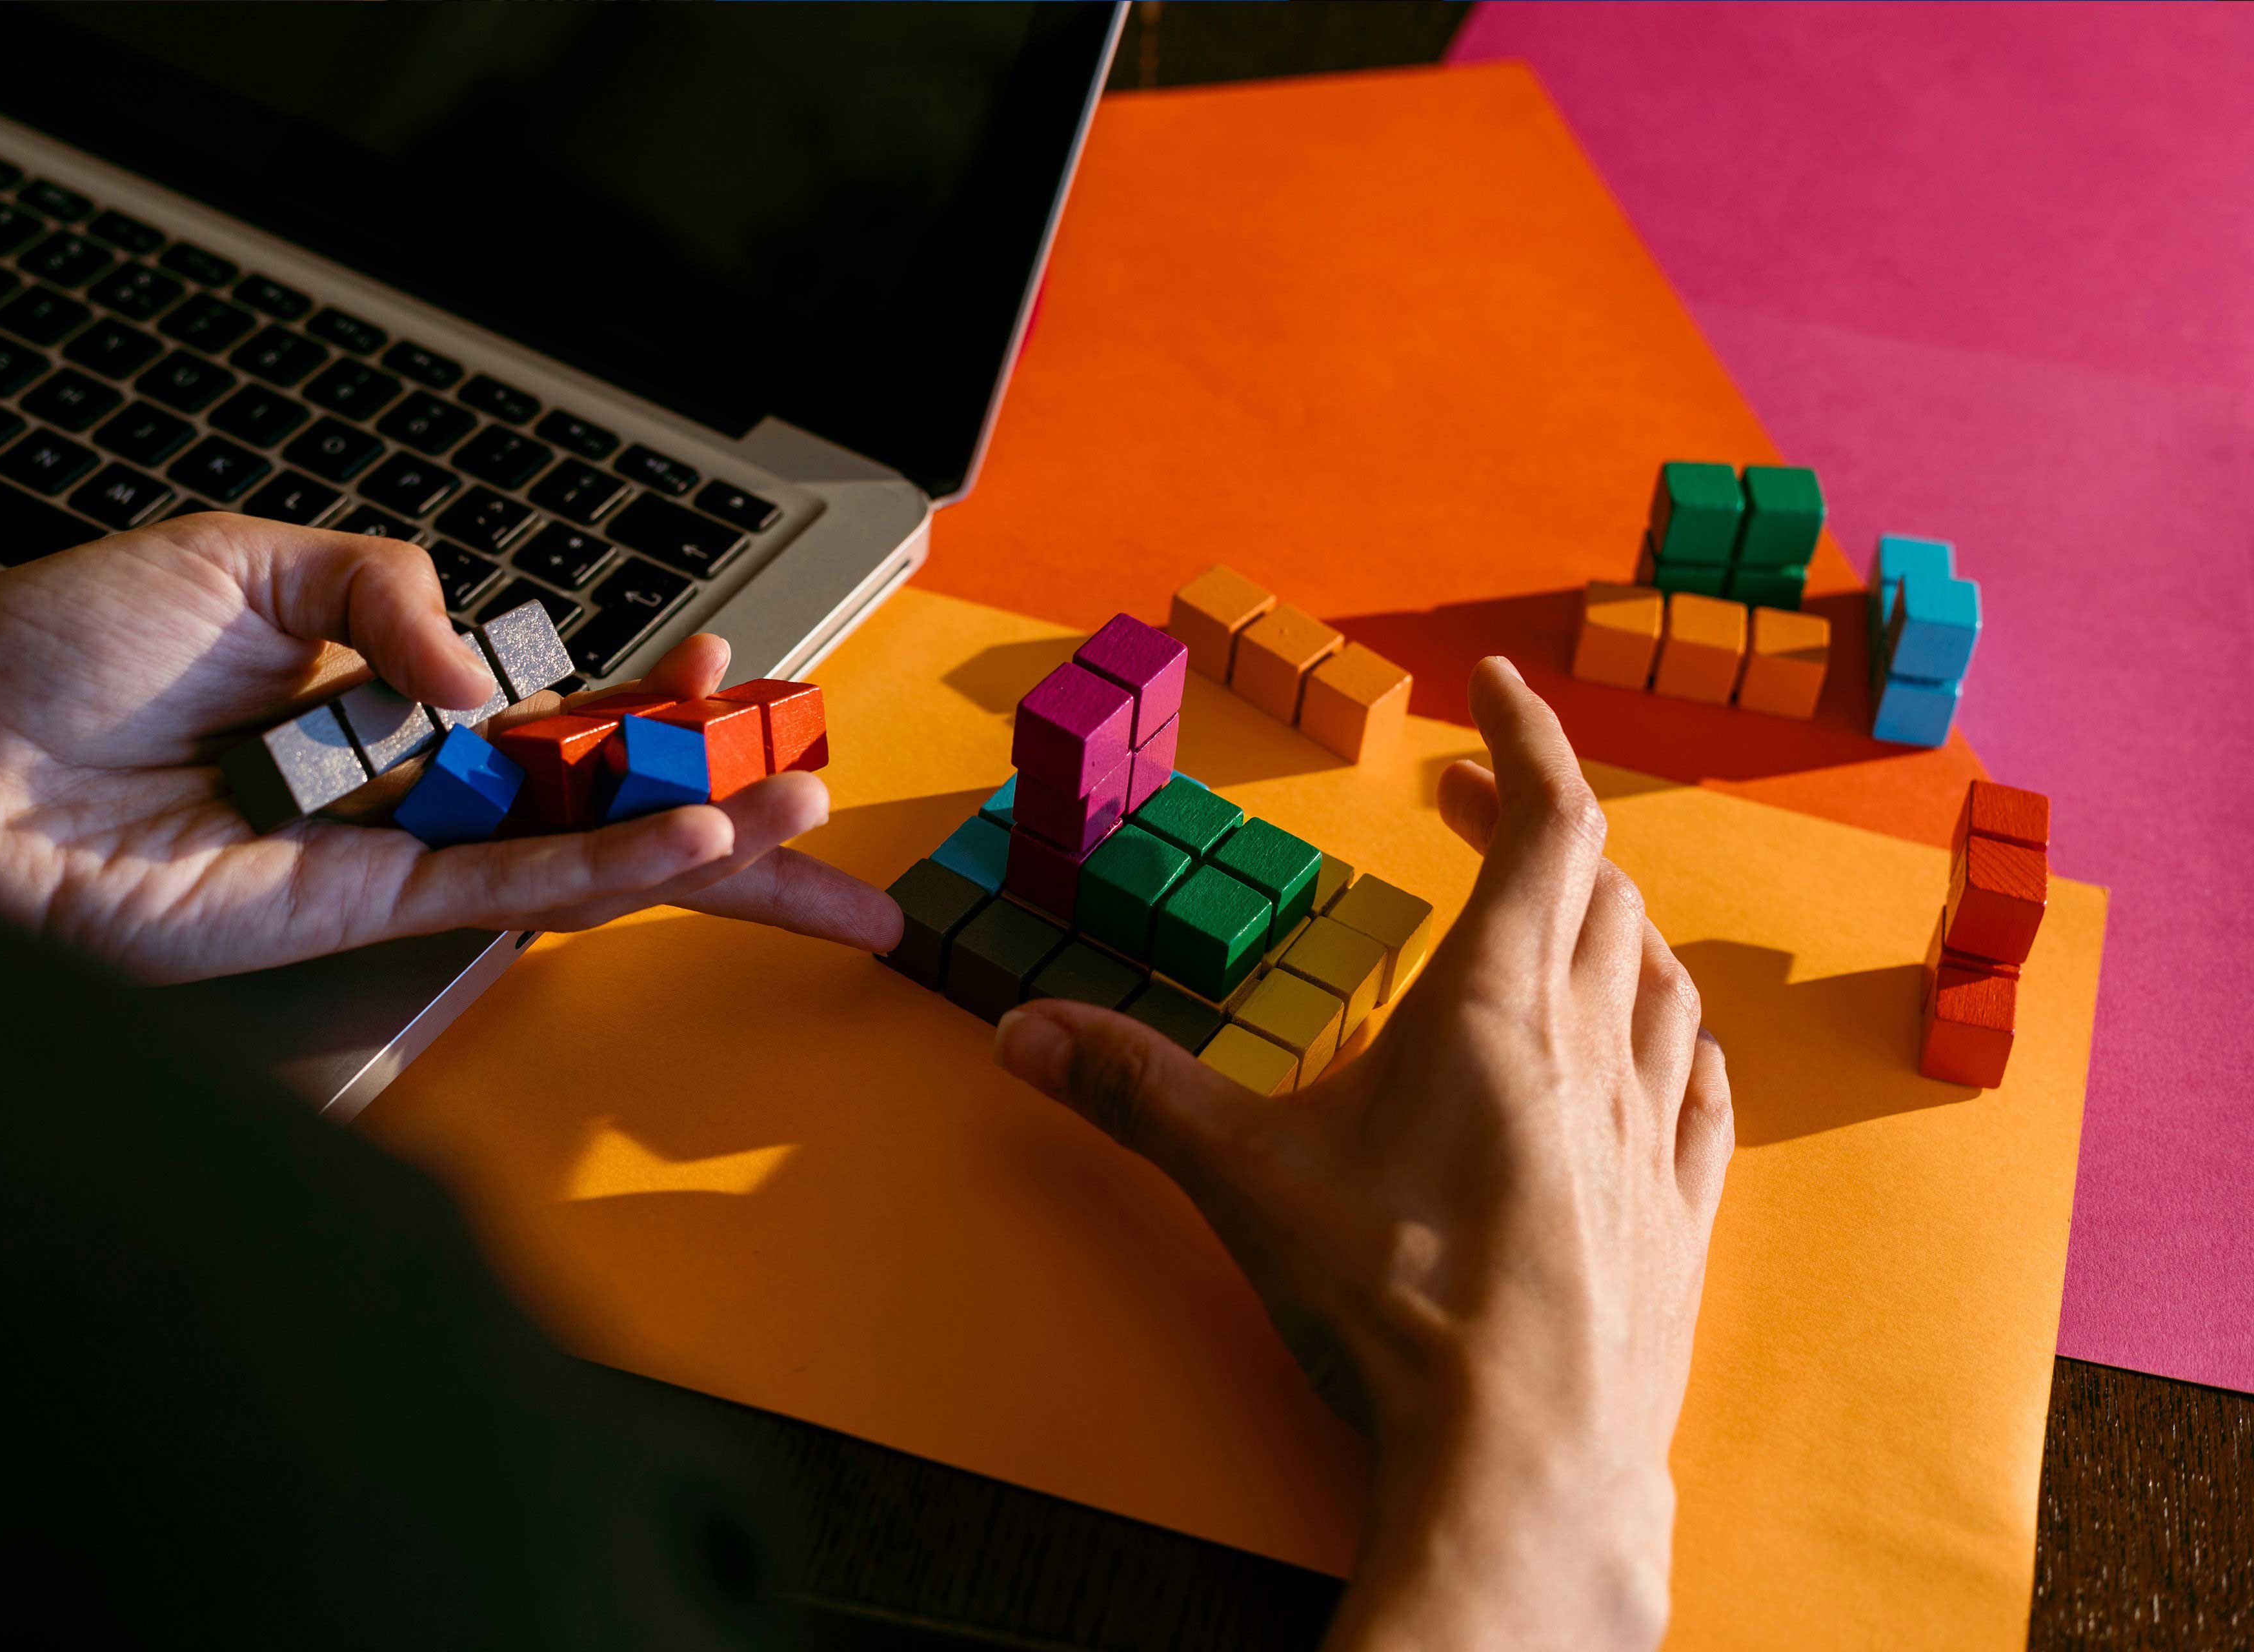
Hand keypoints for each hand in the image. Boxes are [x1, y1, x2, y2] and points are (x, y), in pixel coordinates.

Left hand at [0, 515, 901, 982]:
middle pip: (603, 793)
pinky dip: (611, 866)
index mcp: (388, 688)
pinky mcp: (363, 908)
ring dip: (705, 832)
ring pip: (588, 848)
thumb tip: (486, 678)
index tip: (731, 669)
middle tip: (822, 790)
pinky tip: (696, 841)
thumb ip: (388, 587)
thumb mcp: (245, 559)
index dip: (654, 697)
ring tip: (805, 810)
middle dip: (723, 795)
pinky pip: (513, 884)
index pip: (563, 703)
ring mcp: (397, 848)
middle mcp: (409, 778)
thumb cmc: (60, 659)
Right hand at [991, 658, 1730, 1651]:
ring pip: (1657, 974)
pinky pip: (1701, 1085)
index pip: (1546, 818)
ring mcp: (1651, 1131)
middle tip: (1472, 800)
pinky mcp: (1682, 1212)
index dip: (1525, 737)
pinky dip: (1673, 1030)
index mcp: (1494, 1006)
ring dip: (1609, 918)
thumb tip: (1022, 1035)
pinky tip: (1661, 1038)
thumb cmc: (1393, 1305)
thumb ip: (1136, 1091)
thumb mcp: (1244, 1180)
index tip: (1491, 688)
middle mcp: (1590, 1045)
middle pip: (1599, 885)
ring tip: (1556, 912)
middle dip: (1536, 818)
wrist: (1523, 1458)